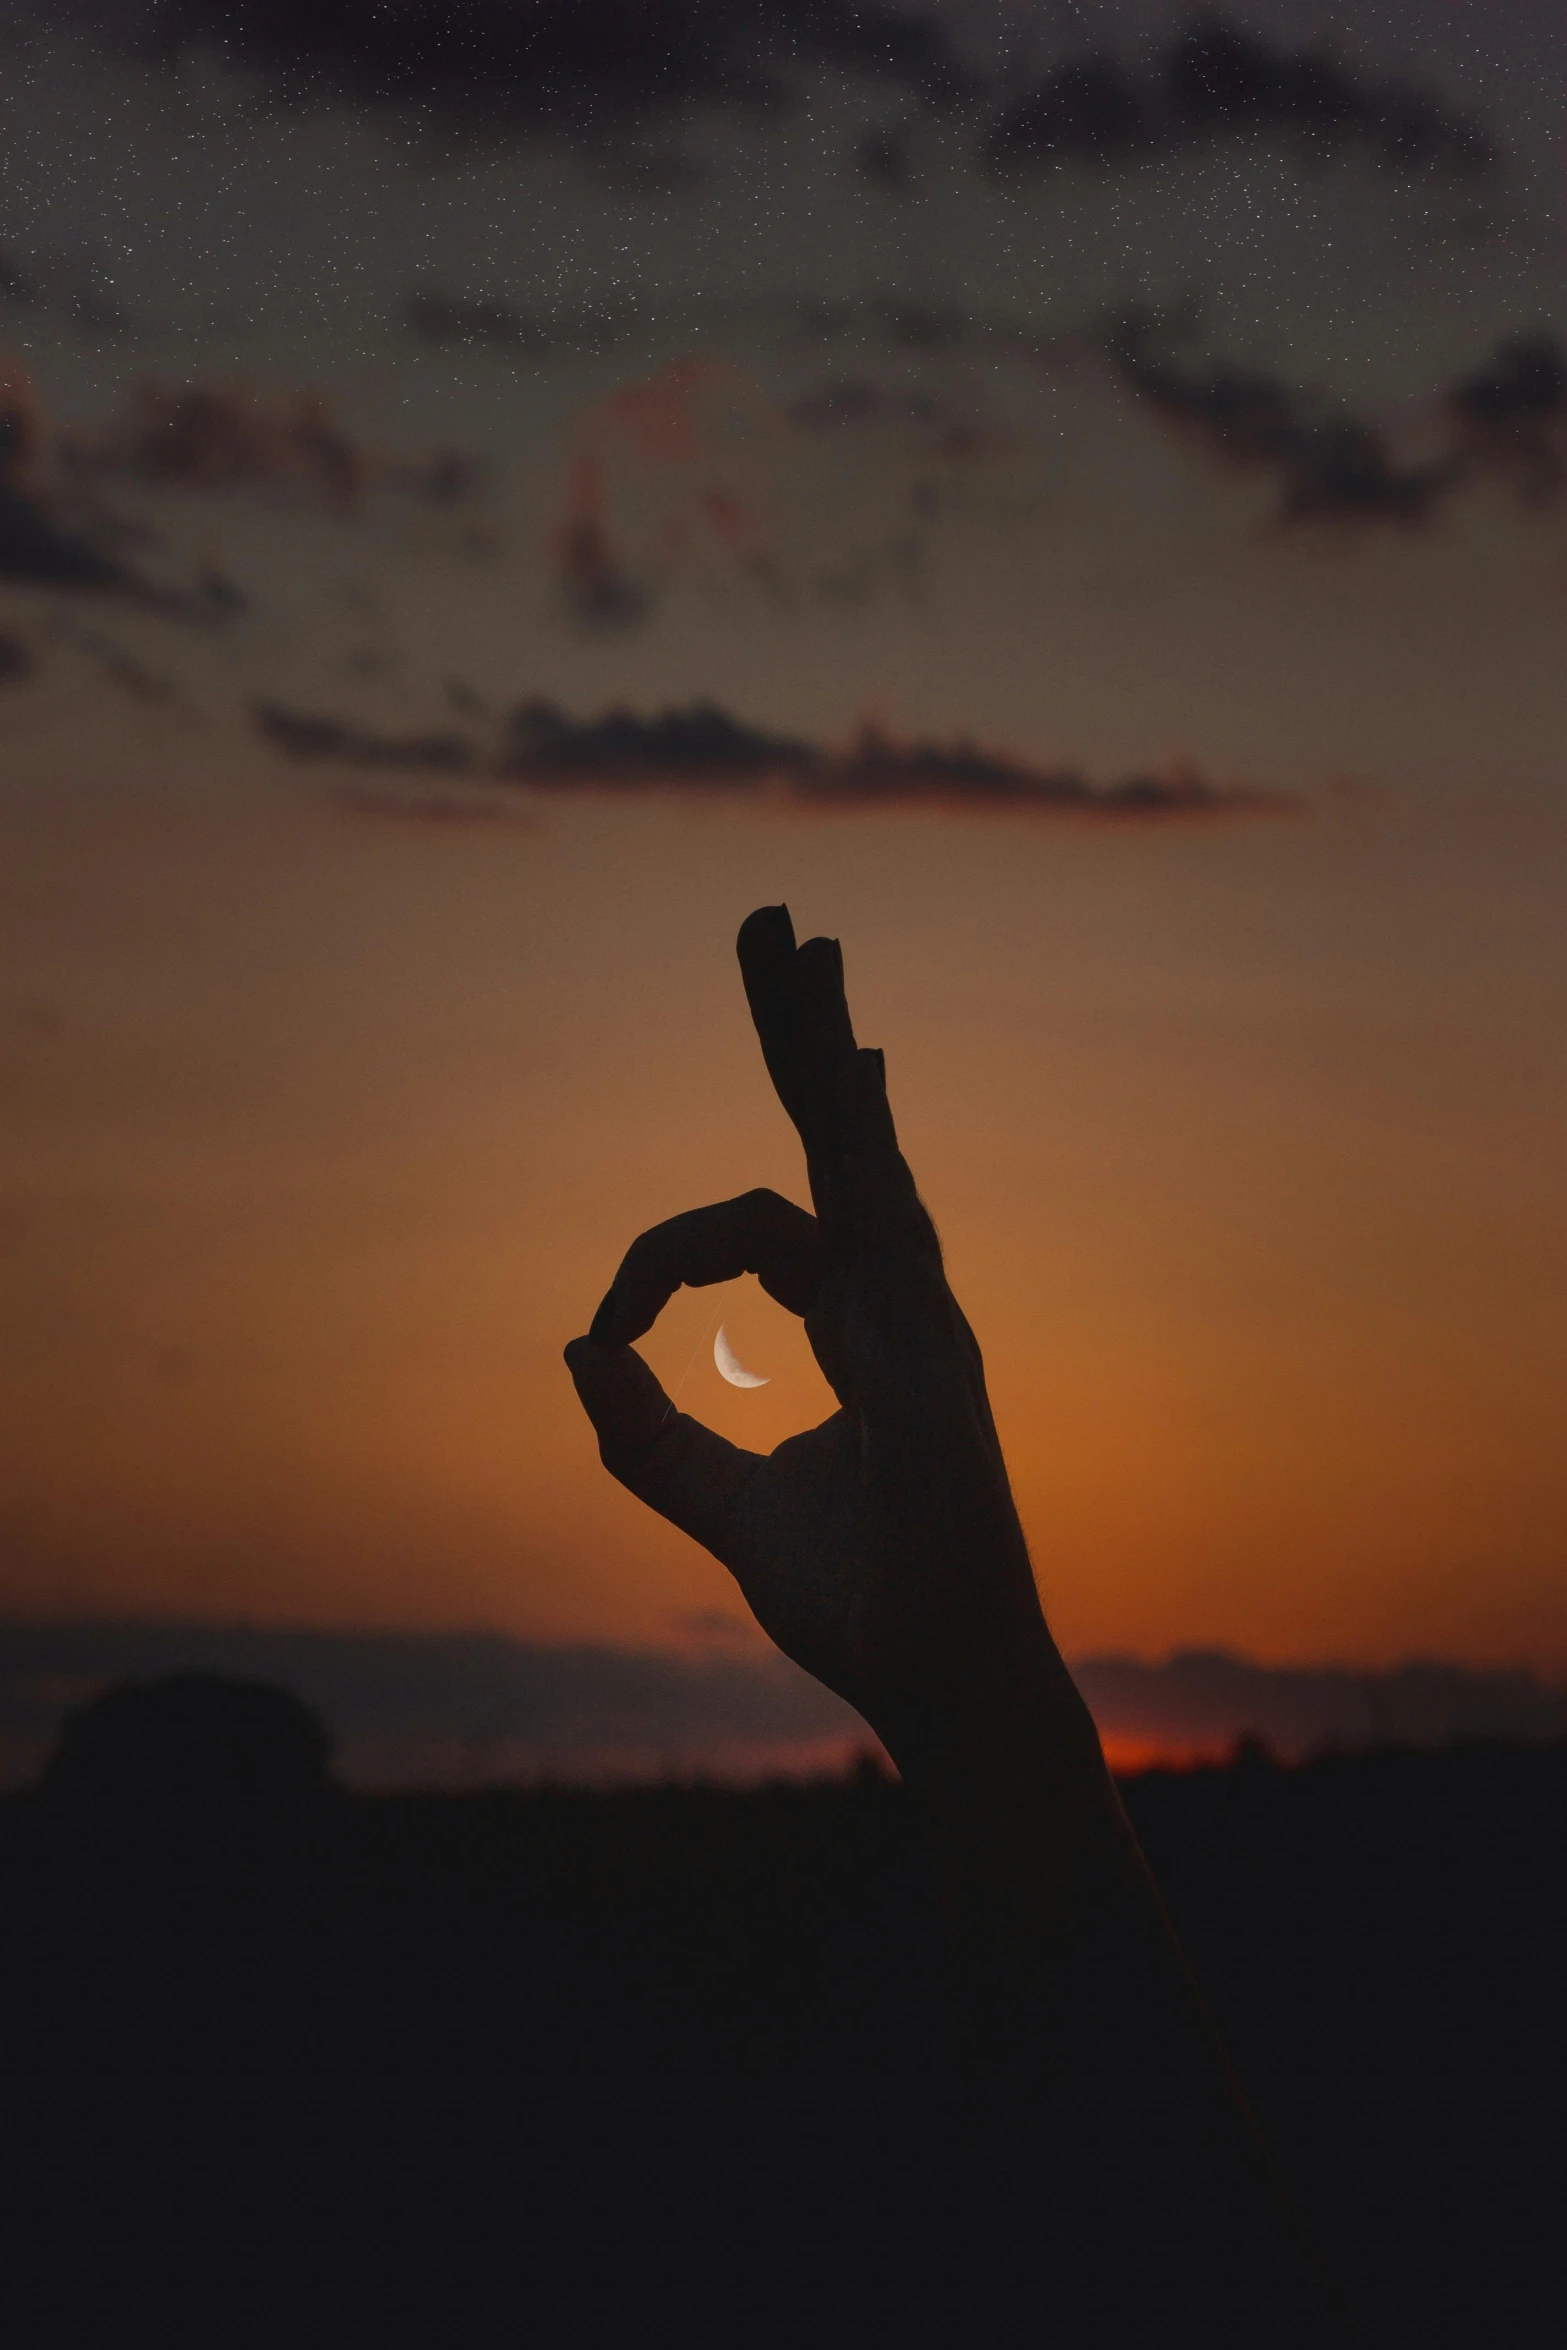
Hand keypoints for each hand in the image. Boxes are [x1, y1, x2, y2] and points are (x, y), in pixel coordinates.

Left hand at [564, 906, 1100, 1790]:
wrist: (935, 1683)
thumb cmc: (858, 1601)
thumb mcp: (720, 1507)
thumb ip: (648, 1437)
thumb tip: (574, 1347)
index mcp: (856, 1326)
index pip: (753, 1231)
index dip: (660, 1258)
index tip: (607, 1327)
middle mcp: (895, 1303)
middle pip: (836, 1140)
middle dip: (800, 1037)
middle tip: (778, 930)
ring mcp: (919, 1322)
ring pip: (860, 1154)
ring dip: (822, 1051)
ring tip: (799, 948)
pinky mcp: (924, 1362)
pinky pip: (880, 1229)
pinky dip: (858, 1144)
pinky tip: (846, 1066)